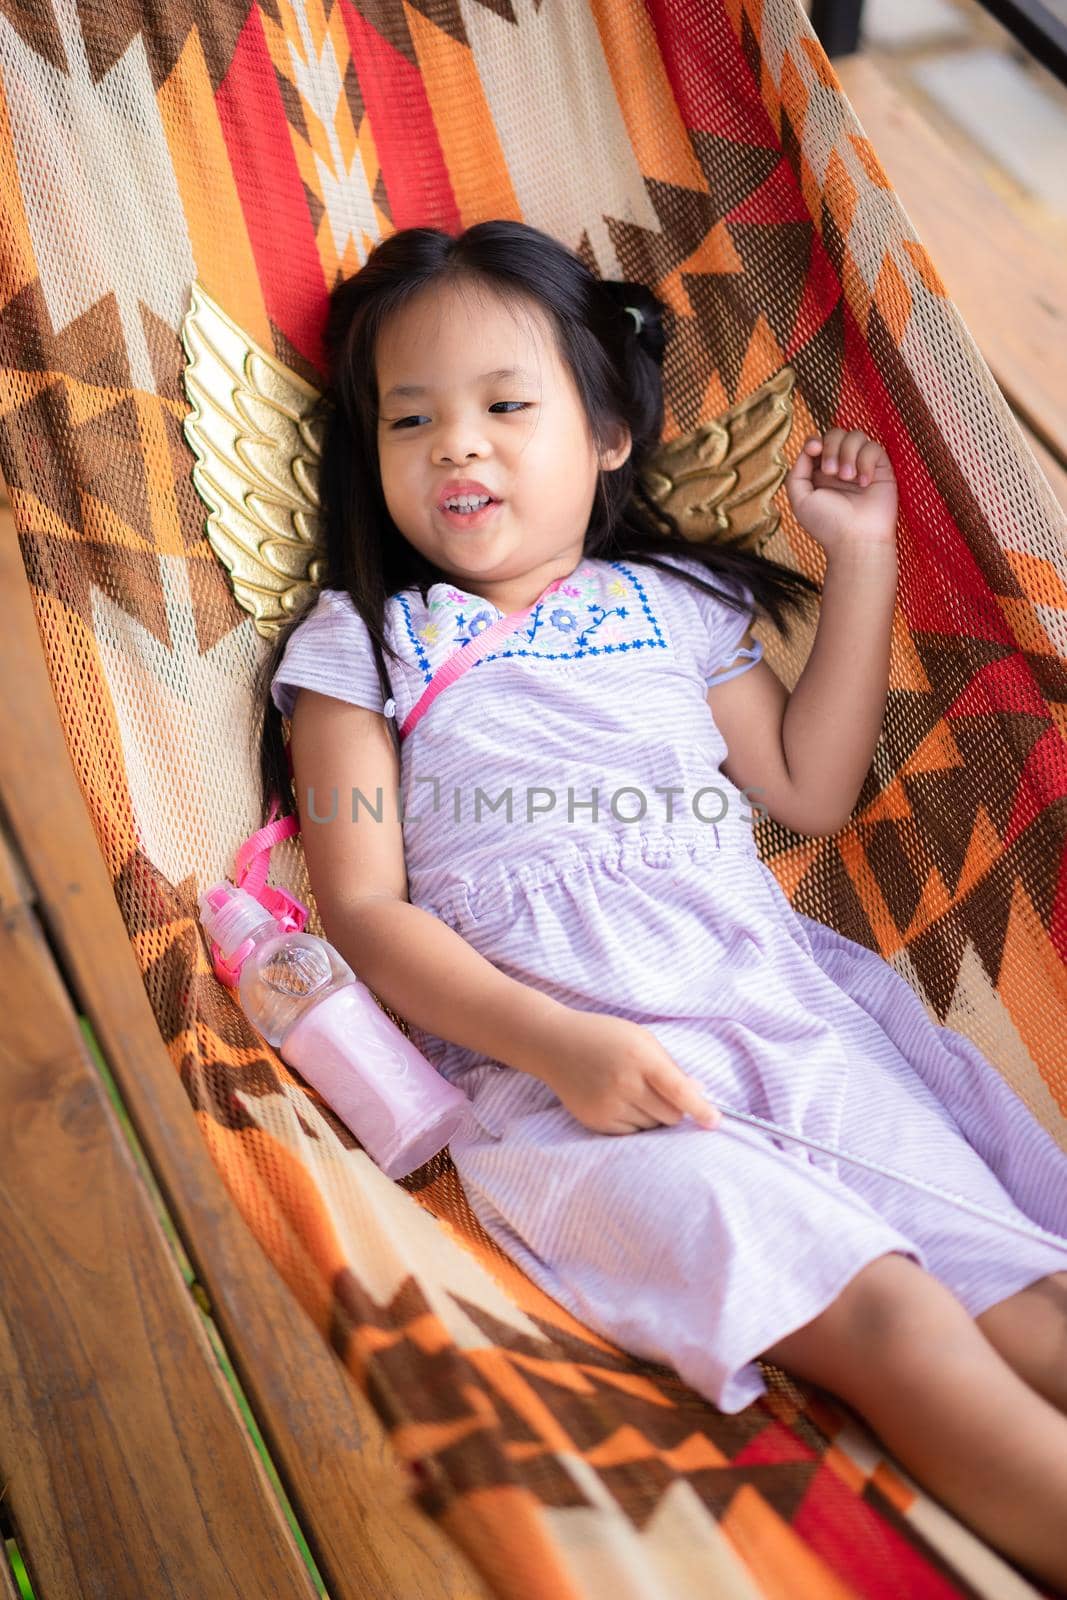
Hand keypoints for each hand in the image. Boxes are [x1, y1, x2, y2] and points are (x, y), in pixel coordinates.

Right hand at [531, 1009, 721, 1135]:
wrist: (553, 1043)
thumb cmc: (604, 1036)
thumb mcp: (641, 1039)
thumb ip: (670, 1066)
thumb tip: (698, 1093)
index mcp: (640, 1058)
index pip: (679, 1091)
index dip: (701, 1109)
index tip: (715, 1122)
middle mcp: (624, 1084)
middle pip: (669, 1115)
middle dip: (674, 1110)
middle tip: (660, 1093)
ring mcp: (607, 1105)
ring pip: (651, 1127)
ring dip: (653, 1116)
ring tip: (634, 1093)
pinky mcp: (595, 1121)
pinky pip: (630, 1133)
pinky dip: (634, 1122)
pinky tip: (619, 1101)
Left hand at [785, 428, 897, 559]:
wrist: (856, 539)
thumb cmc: (827, 524)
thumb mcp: (800, 499)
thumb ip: (797, 472)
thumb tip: (808, 449)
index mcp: (820, 472)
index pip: (817, 441)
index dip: (815, 440)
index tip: (814, 450)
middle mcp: (840, 466)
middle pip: (835, 433)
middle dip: (831, 447)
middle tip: (832, 472)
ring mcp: (861, 466)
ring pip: (856, 435)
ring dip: (848, 453)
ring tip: (848, 478)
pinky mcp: (880, 468)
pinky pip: (874, 447)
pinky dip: (867, 462)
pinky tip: (865, 483)